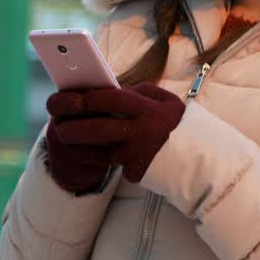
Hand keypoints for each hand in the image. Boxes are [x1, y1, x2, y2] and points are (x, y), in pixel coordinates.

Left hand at [45, 83, 185, 183]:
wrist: (201, 159)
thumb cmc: (177, 125)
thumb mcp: (166, 102)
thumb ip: (140, 92)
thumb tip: (111, 88)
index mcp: (148, 110)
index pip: (112, 99)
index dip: (89, 97)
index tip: (73, 96)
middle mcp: (142, 132)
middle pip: (99, 127)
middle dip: (74, 125)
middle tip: (58, 123)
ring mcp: (137, 154)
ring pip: (100, 148)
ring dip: (79, 144)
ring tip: (64, 136)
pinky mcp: (136, 172)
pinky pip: (114, 163)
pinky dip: (104, 157)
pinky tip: (92, 151)